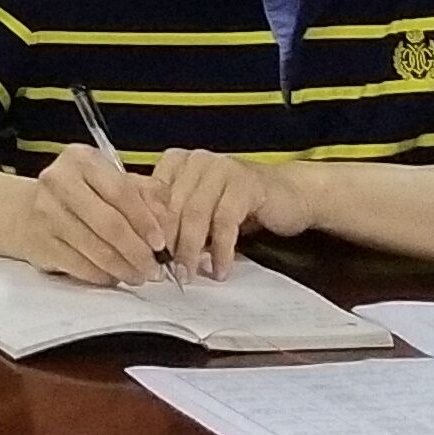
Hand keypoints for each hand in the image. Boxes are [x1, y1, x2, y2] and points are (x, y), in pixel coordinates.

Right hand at [0, 144, 173, 284]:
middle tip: (154, 268)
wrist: (28, 210)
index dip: (146, 221)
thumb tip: (168, 223)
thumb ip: (147, 195)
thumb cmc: (82, 196)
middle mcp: (59, 181)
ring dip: (124, 268)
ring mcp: (46, 213)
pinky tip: (114, 276)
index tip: (161, 244)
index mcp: (82, 160)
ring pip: (96, 250)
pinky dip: (103, 276)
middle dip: (137, 252)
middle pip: (109, 224)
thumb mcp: (113, 182)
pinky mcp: (41, 243)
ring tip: (138, 276)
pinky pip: (80, 266)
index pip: (122, 192)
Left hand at [146, 145, 309, 277]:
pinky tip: (220, 269)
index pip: (149, 193)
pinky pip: (225, 222)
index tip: (142, 255)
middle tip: (163, 272)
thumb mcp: (201, 209)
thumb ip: (175, 217)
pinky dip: (221, 250)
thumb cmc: (240, 205)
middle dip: (166, 243)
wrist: (292, 194)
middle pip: (170, 206)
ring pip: (195, 214)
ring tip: (188, 274)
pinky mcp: (245, 184)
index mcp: (177, 162)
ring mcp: (221, 168)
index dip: (144, 226)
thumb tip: (145, 247)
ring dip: (190, 250)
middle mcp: (196, 160)